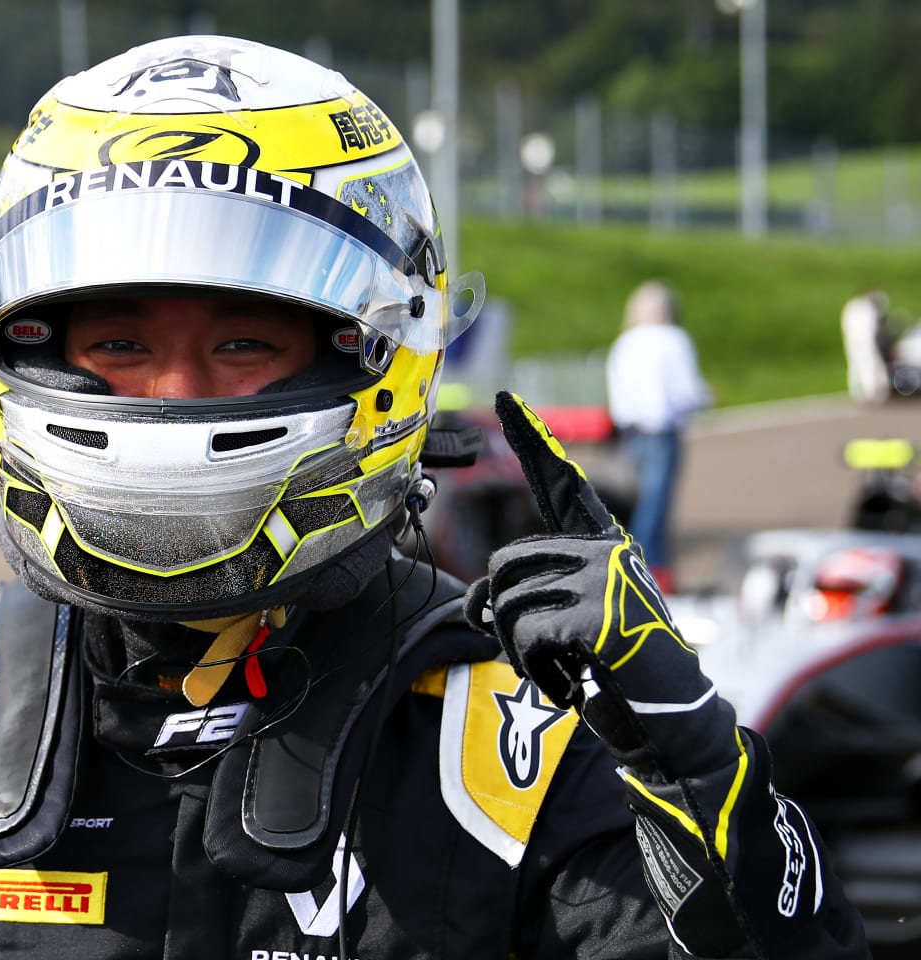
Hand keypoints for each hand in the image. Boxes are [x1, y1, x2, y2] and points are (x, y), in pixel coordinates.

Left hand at [462, 393, 736, 784]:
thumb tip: (474, 601)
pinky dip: (533, 668)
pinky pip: (524, 634)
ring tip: (559, 666)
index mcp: (604, 545)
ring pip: (508, 601)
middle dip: (501, 613)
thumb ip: (529, 596)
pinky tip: (567, 682)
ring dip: (518, 648)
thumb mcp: (574, 619)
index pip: (562, 484)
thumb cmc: (616, 667)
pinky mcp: (598, 615)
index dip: (532, 441)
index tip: (508, 396)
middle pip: (506, 563)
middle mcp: (607, 550)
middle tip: (533, 651)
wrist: (669, 715)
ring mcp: (605, 579)